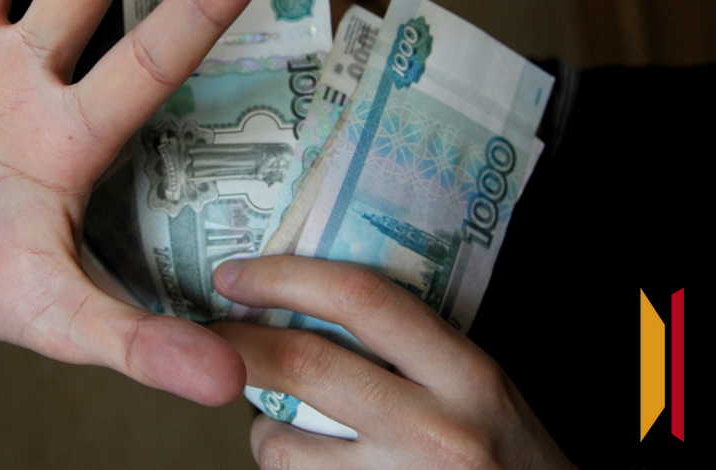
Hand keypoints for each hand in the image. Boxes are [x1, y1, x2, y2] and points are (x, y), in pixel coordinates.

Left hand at [210, 257, 575, 468]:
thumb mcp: (481, 386)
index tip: (236, 273)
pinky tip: (308, 457)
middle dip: (239, 342)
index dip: (284, 276)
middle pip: (304, 365)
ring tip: (280, 415)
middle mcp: (436, 431)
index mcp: (467, 375)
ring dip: (260, 421)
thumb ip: (413, 347)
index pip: (362, 298)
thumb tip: (309, 301)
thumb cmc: (510, 456)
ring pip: (282, 440)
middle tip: (212, 330)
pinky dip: (284, 461)